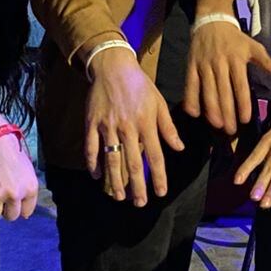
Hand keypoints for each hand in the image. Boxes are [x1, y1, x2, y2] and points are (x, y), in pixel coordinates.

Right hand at [0, 132, 39, 221]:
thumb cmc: (12, 156)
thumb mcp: (28, 173)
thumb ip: (27, 193)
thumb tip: (25, 214)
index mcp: (30, 189)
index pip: (25, 213)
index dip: (18, 207)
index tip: (13, 201)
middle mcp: (15, 193)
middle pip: (10, 217)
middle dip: (5, 209)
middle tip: (0, 197)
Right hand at [84, 50, 183, 205]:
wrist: (113, 67)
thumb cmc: (139, 85)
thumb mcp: (159, 103)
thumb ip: (168, 127)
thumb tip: (179, 148)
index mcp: (146, 123)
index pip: (155, 156)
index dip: (158, 176)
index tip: (161, 192)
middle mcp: (128, 128)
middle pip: (133, 163)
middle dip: (137, 186)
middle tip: (139, 204)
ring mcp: (108, 126)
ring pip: (112, 159)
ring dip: (115, 181)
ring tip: (119, 197)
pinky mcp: (92, 123)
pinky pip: (91, 147)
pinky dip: (93, 163)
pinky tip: (97, 176)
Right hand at [182, 21, 270, 132]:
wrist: (212, 21)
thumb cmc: (235, 38)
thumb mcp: (253, 46)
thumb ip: (267, 62)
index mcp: (236, 60)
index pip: (240, 86)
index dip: (242, 103)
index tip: (245, 119)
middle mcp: (220, 64)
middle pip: (223, 92)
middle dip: (227, 112)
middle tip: (230, 130)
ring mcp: (204, 65)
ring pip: (207, 91)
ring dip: (211, 109)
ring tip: (216, 124)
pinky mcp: (191, 66)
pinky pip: (190, 85)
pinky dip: (191, 99)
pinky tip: (194, 113)